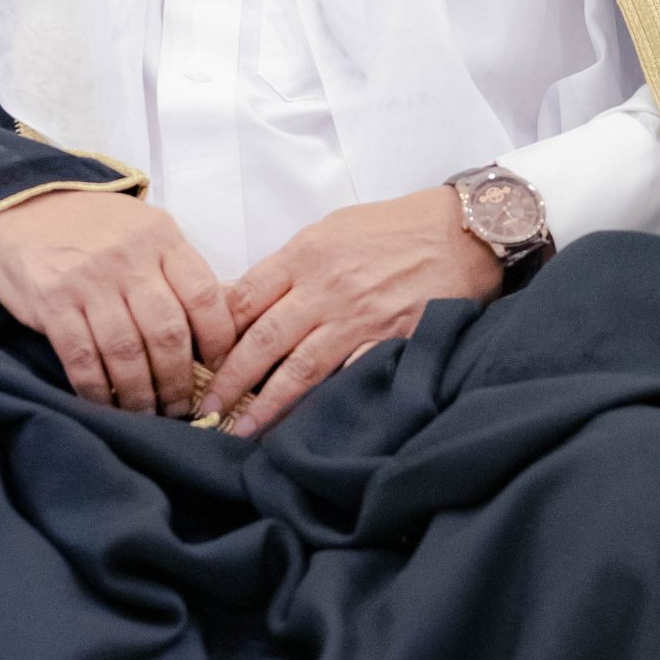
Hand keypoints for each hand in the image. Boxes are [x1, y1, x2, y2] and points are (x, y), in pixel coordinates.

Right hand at [0, 188, 237, 416]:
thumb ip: (174, 269)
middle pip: (167, 332)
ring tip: (147, 412)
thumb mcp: (143, 230)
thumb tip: (215, 327)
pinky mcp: (52, 303)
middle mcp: (127, 258)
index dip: (219, 340)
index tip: (220, 368)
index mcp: (160, 237)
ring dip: (140, 394)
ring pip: (126, 353)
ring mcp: (88, 281)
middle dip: (178, 380)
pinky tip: (105, 403)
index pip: (204, 295)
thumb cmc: (92, 227)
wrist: (21, 208)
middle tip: (180, 406)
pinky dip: (97, 390)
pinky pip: (82, 359)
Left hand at [198, 186, 501, 436]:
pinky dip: (323, 403)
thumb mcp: (330, 230)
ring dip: (266, 405)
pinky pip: (347, 378)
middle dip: (229, 380)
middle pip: (262, 341)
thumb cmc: (394, 228)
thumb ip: (289, 266)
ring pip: (299, 369)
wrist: (462, 232)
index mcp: (304, 256)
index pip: (243, 300)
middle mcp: (324, 289)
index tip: (197, 360)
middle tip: (204, 410)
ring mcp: (357, 319)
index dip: (215, 334)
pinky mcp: (388, 342)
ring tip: (241, 431)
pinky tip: (304, 426)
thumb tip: (245, 300)